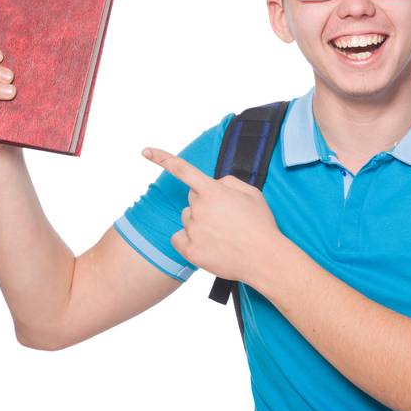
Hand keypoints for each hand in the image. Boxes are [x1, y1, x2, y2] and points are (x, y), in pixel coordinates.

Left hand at [142, 146, 291, 285]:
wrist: (265, 258)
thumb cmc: (261, 225)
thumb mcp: (252, 194)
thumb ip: (229, 182)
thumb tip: (214, 184)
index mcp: (213, 192)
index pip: (183, 170)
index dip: (163, 158)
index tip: (146, 152)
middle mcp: (199, 209)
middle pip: (192, 200)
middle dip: (205, 204)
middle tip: (227, 218)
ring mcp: (193, 231)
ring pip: (187, 219)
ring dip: (200, 223)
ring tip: (224, 234)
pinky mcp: (190, 251)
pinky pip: (179, 238)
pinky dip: (190, 240)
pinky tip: (209, 245)